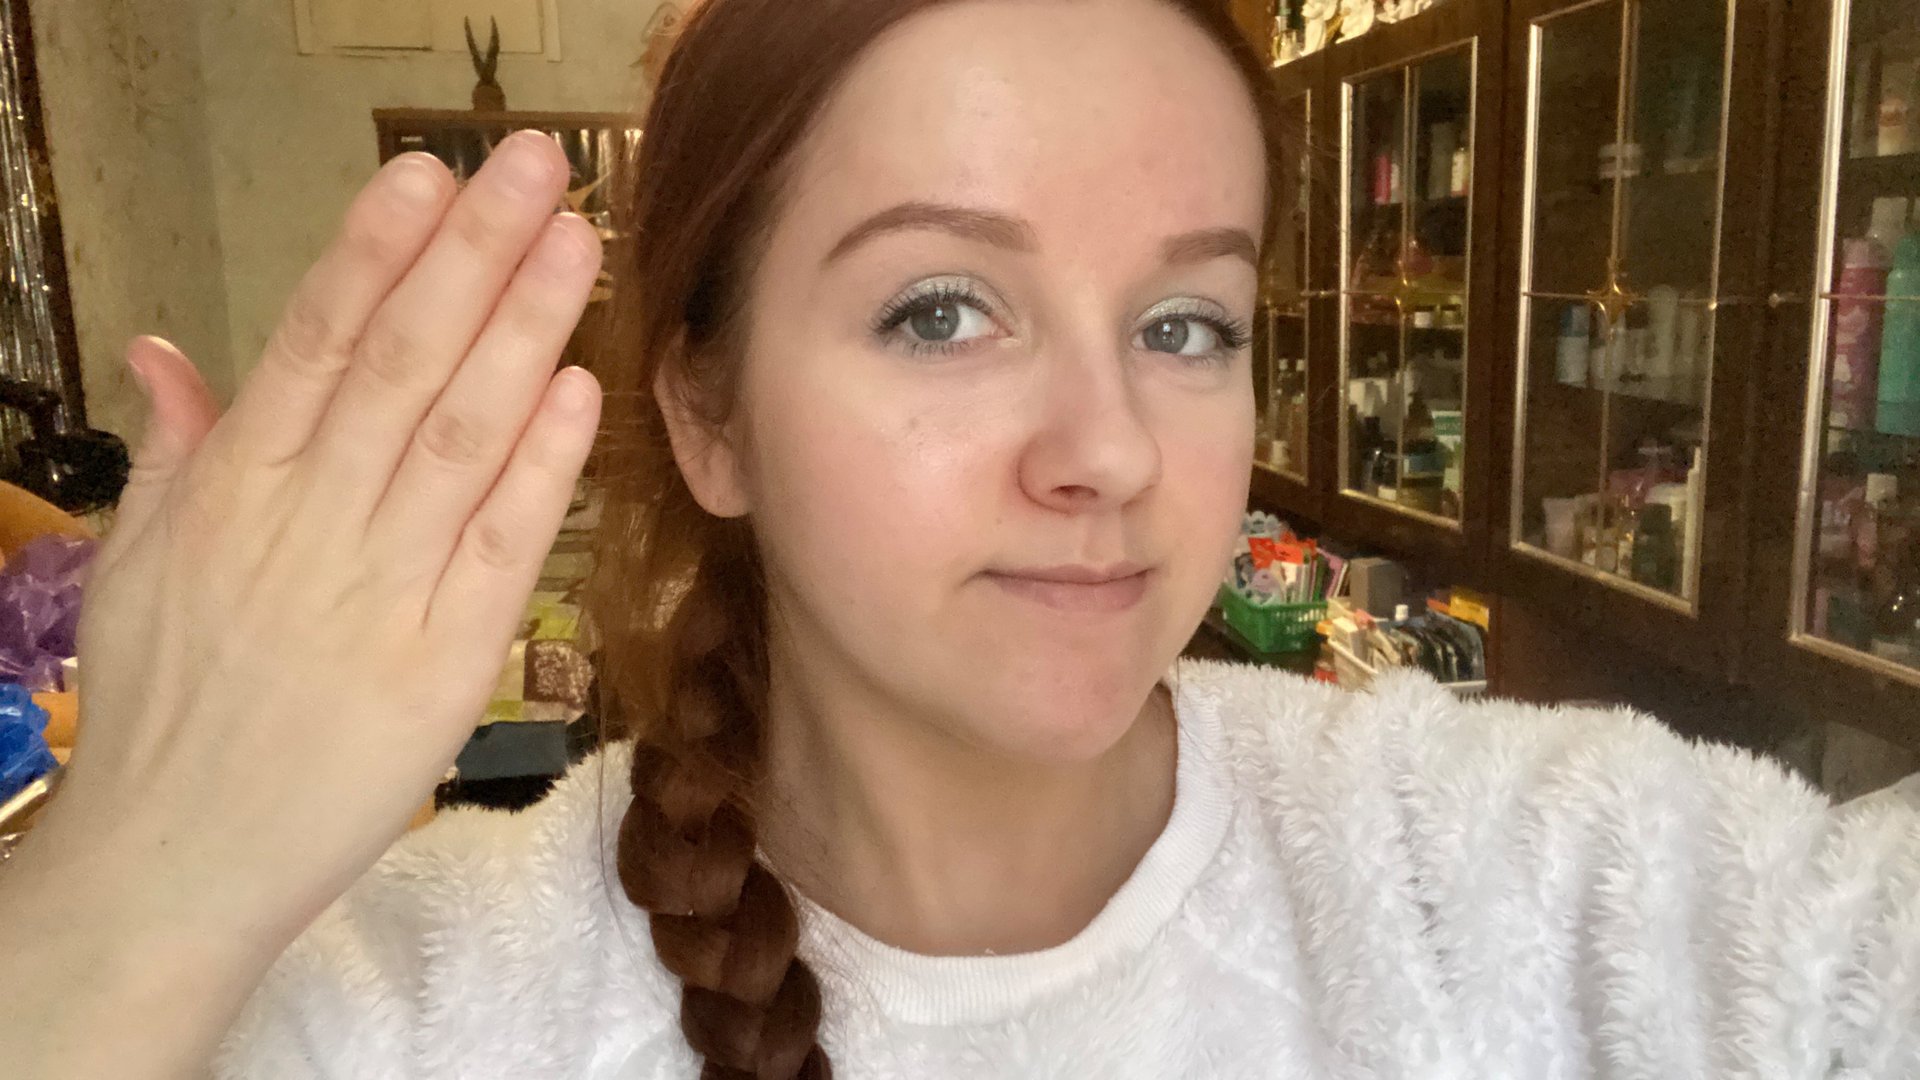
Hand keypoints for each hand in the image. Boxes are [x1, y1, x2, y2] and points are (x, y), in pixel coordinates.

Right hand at [43, 131, 602, 941]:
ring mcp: (381, 590)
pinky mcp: (443, 662)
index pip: (316, 340)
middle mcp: (311, 521)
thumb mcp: (135, 565)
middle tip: (540, 165)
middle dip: (474, 254)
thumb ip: (173, 449)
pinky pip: (501, 548)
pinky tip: (580, 389)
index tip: (431, 173)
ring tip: (578, 240)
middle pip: (405, 363)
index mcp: (235, 487)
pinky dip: (542, 468)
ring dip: (526, 329)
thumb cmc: (162, 709)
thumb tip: (167, 348)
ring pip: (462, 434)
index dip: (377, 250)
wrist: (178, 863)